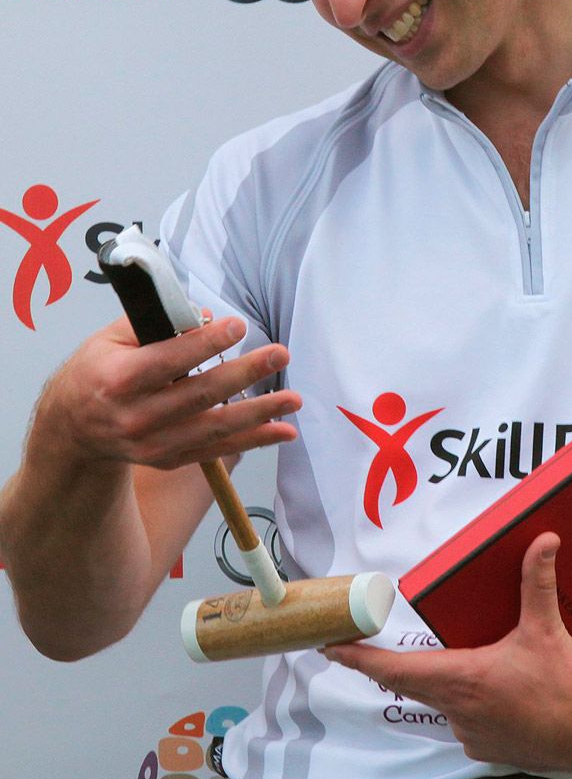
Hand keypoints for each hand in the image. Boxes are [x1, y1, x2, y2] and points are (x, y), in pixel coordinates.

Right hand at [29, 315, 300, 473]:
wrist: (72, 428)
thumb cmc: (95, 373)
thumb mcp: (109, 339)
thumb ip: (155, 324)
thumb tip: (206, 318)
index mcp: (119, 380)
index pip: (169, 359)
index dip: (206, 343)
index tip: (238, 326)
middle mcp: (136, 416)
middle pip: (199, 394)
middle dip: (244, 374)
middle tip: (279, 355)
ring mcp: (153, 444)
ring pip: (214, 428)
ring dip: (259, 413)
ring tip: (293, 399)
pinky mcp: (169, 460)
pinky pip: (217, 450)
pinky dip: (253, 441)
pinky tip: (283, 430)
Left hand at [324, 534, 571, 773]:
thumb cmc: (568, 688)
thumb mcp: (548, 630)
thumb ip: (537, 582)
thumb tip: (542, 540)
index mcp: (464, 679)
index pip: (395, 669)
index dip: (359, 657)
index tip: (331, 646)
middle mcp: (458, 711)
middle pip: (409, 683)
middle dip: (387, 663)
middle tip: (363, 645)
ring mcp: (470, 733)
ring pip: (439, 700)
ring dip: (440, 680)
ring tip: (459, 658)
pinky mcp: (485, 746)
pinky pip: (463, 718)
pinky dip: (467, 700)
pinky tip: (492, 687)